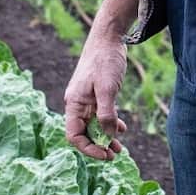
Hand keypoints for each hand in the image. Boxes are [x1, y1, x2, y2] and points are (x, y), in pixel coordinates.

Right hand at [64, 30, 128, 160]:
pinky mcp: (98, 95)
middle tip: (115, 155)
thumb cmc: (105, 60)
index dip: (88, 148)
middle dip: (98, 146)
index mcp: (74, 103)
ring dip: (105, 138)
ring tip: (119, 148)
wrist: (109, 39)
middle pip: (84, 133)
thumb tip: (108, 134)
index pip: (74, 135)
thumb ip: (106, 113)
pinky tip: (121, 129)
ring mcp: (87, 100)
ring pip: (94, 126)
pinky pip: (102, 116)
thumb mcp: (106, 88)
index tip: (105, 154)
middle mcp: (78, 104)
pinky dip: (110, 124)